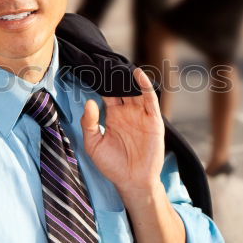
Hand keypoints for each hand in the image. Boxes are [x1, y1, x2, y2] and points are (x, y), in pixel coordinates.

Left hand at [80, 67, 164, 198]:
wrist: (132, 182)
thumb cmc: (112, 165)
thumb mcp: (93, 144)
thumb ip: (89, 123)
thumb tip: (89, 101)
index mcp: (113, 115)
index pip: (107, 93)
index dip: (102, 81)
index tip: (93, 67)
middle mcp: (128, 112)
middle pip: (122, 88)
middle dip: (115, 75)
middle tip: (106, 60)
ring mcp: (141, 115)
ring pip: (136, 90)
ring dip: (129, 78)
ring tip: (119, 65)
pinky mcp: (154, 120)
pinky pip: (150, 100)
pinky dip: (145, 86)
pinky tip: (137, 75)